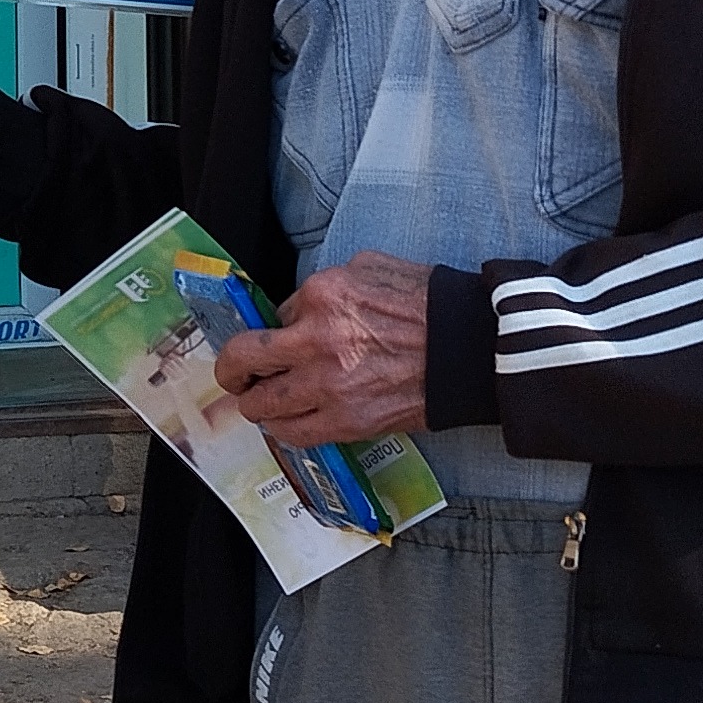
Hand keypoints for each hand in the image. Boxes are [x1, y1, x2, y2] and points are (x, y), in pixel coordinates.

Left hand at [214, 249, 430, 446]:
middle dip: (232, 370)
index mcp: (323, 294)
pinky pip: (295, 434)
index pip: (274, 316)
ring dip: (255, 405)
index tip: (278, 340)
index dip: (275, 330)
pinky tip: (286, 424)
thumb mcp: (370, 268)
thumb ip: (327, 286)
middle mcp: (317, 339)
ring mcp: (329, 384)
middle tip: (235, 376)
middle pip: (244, 359)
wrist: (469, 349)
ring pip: (262, 404)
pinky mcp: (347, 421)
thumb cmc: (427, 305)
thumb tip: (300, 307)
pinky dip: (283, 431)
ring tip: (260, 404)